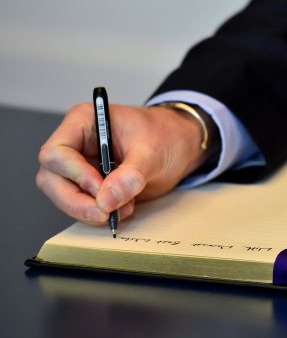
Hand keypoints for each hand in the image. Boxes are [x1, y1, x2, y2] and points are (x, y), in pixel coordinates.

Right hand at [36, 103, 207, 223]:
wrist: (182, 145)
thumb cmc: (166, 135)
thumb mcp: (153, 152)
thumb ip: (132, 175)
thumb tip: (106, 199)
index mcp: (84, 123)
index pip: (56, 152)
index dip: (73, 174)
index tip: (99, 188)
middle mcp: (76, 145)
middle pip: (52, 179)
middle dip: (76, 201)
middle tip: (104, 214)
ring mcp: (81, 167)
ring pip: (64, 197)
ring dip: (90, 210)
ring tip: (125, 208)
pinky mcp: (92, 187)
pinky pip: (83, 206)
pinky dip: (100, 213)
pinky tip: (125, 208)